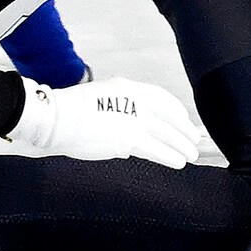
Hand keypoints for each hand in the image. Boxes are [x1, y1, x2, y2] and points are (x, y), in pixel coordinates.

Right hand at [7, 78, 202, 167]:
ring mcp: (133, 120)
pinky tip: (178, 162)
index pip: (163, 98)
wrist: (56, 117)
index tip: (184, 121)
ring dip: (181, 146)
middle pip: (169, 117)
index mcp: (129, 88)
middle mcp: (136, 101)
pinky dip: (169, 157)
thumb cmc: (70, 110)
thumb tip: (133, 132)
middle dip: (185, 131)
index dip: (177, 112)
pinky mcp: (127, 140)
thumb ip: (122, 110)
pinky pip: (156, 150)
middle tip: (194, 141)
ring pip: (167, 135)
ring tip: (190, 156)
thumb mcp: (102, 98)